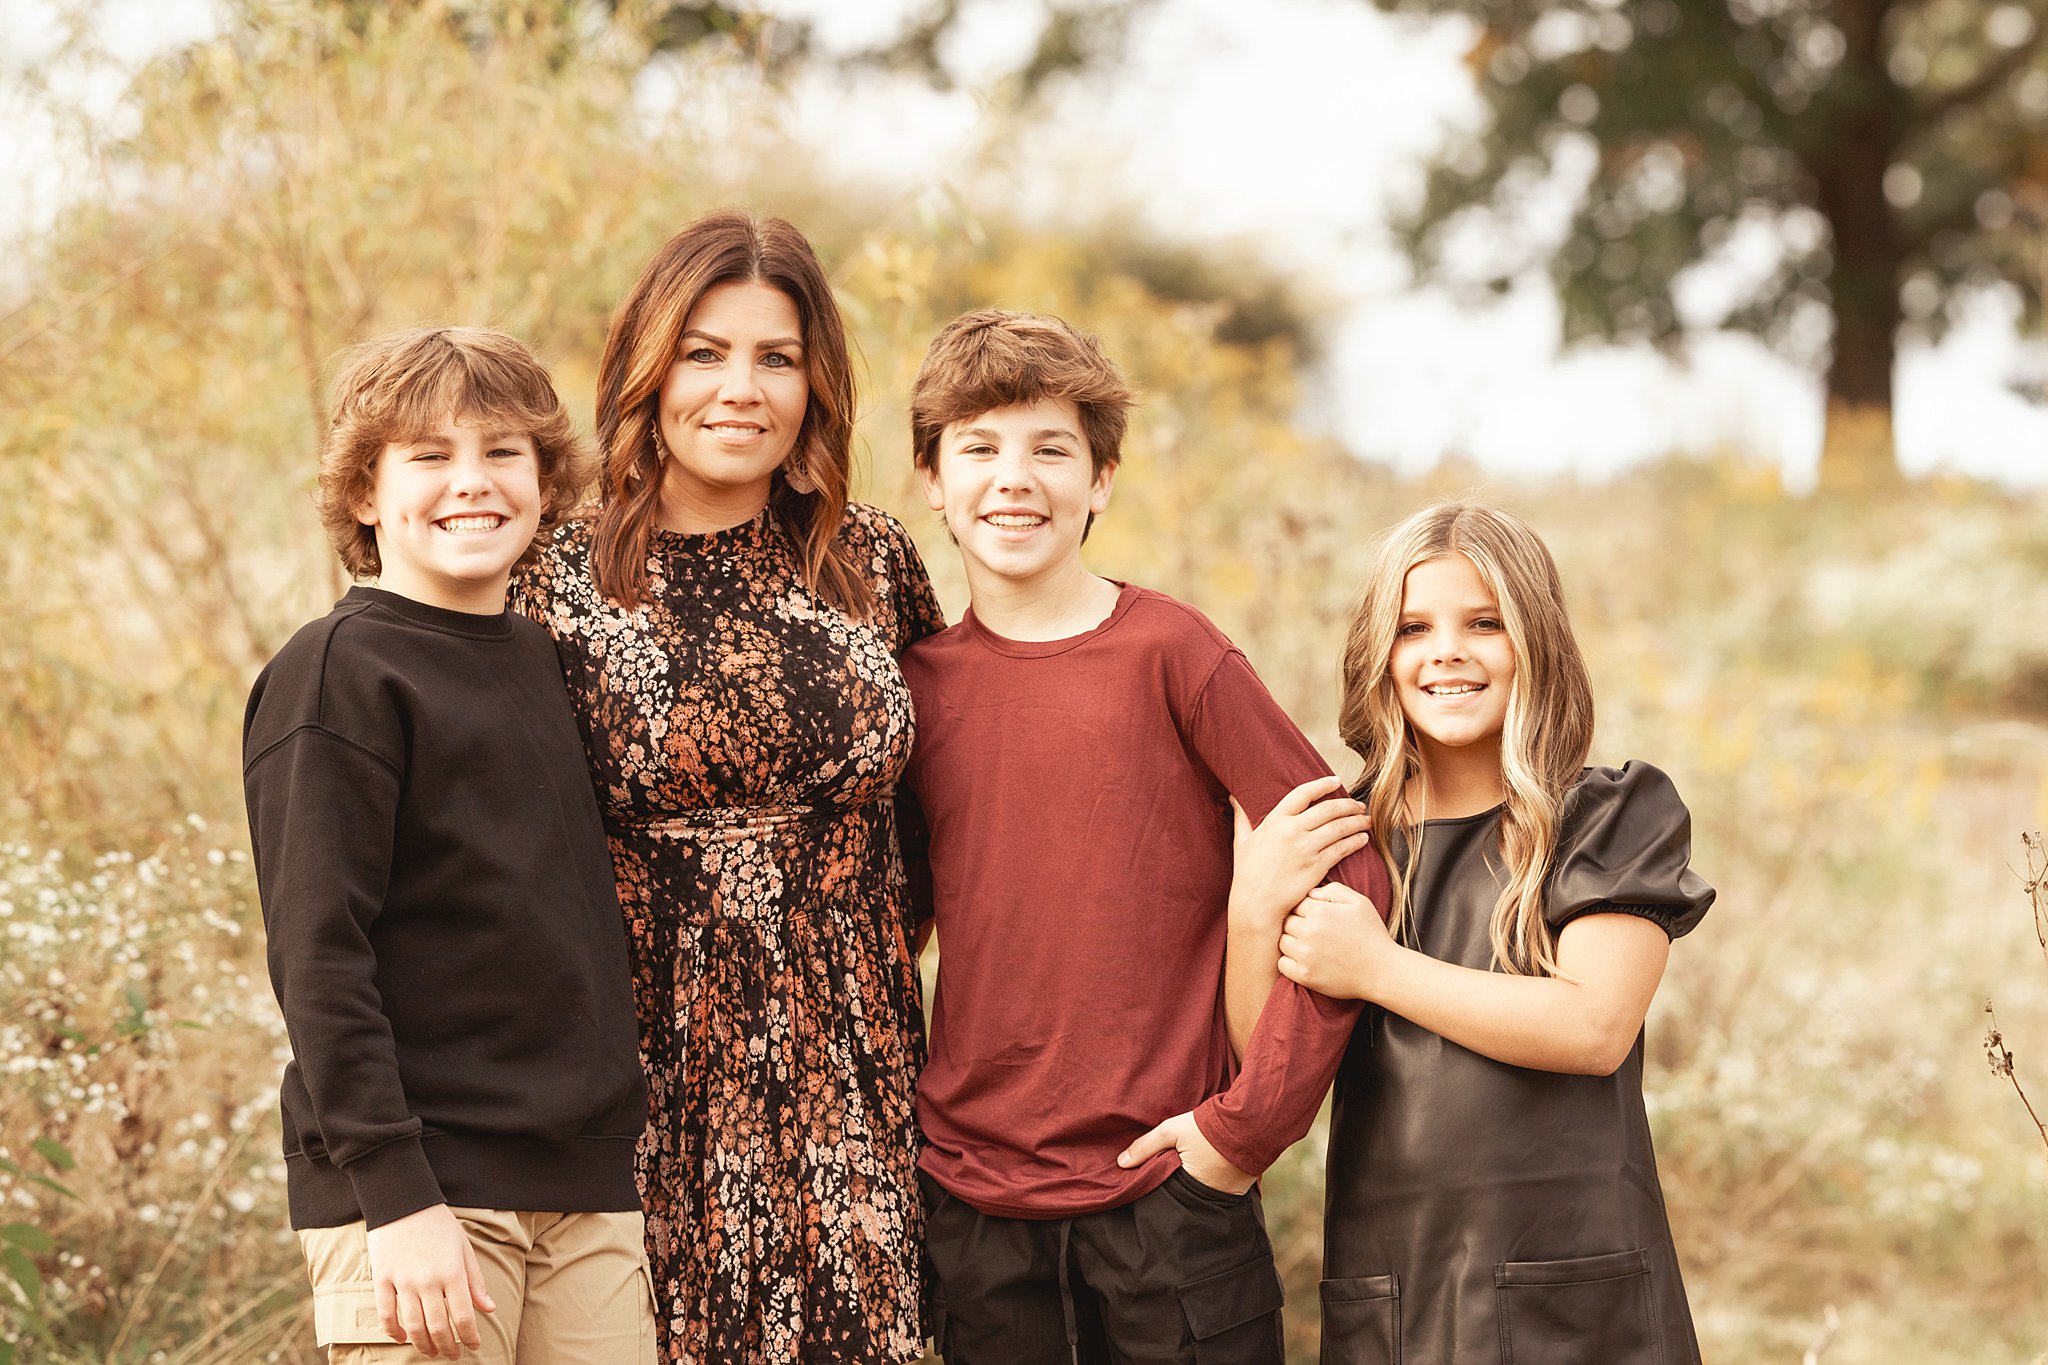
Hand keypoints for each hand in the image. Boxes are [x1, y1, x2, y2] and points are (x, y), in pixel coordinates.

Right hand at [366, 1204, 494, 1358]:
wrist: (403, 1201)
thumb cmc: (438, 1224)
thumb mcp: (464, 1248)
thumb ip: (475, 1281)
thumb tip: (488, 1308)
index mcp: (452, 1272)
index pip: (463, 1316)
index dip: (469, 1336)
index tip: (473, 1346)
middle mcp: (428, 1281)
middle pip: (438, 1327)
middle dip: (447, 1347)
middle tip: (452, 1355)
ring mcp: (403, 1281)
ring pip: (413, 1326)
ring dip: (422, 1345)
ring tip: (430, 1352)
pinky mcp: (382, 1279)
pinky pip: (386, 1313)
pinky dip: (393, 1331)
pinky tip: (401, 1338)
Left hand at [1115, 1111, 1255, 1193]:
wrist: (1253, 1119)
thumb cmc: (1209, 1126)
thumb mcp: (1172, 1130)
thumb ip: (1145, 1146)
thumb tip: (1120, 1163)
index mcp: (1192, 1188)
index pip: (1169, 1197)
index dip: (1161, 1189)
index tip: (1152, 1184)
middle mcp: (1213, 1198)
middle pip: (1188, 1197)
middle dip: (1179, 1191)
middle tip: (1171, 1180)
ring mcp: (1231, 1194)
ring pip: (1207, 1194)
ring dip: (1199, 1185)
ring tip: (1191, 1174)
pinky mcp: (1245, 1187)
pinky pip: (1225, 1189)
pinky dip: (1217, 1181)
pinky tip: (1212, 1170)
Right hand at [1228, 778, 1371, 939]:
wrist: (1256, 904)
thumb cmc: (1247, 874)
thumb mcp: (1241, 841)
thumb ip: (1241, 817)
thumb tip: (1234, 798)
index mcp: (1275, 821)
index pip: (1303, 794)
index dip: (1322, 785)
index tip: (1336, 782)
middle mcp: (1292, 830)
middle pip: (1328, 809)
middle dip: (1348, 804)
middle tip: (1359, 804)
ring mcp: (1306, 848)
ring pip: (1339, 827)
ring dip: (1357, 821)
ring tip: (1366, 819)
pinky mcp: (1317, 866)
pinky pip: (1342, 848)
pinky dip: (1355, 841)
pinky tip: (1362, 838)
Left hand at [1278, 881, 1395, 1001]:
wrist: (1382, 971)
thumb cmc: (1372, 935)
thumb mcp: (1360, 903)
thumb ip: (1334, 891)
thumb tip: (1310, 893)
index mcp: (1320, 911)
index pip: (1296, 904)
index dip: (1305, 910)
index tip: (1316, 919)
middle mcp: (1309, 931)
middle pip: (1286, 922)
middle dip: (1296, 925)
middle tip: (1312, 933)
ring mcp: (1306, 955)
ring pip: (1282, 942)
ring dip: (1292, 942)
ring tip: (1309, 946)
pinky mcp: (1305, 975)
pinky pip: (1282, 964)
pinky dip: (1289, 962)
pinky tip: (1303, 960)